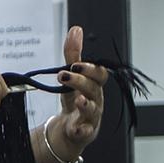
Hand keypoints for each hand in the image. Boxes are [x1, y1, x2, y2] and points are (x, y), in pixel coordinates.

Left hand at [49, 26, 109, 154]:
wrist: (70, 130)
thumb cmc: (75, 100)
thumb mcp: (72, 76)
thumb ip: (73, 55)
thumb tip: (76, 29)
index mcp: (94, 85)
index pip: (99, 74)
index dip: (90, 68)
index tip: (74, 63)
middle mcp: (96, 101)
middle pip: (94, 90)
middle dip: (81, 81)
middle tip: (64, 75)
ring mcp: (91, 117)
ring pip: (93, 111)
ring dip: (85, 105)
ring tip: (77, 100)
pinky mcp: (84, 133)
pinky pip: (85, 132)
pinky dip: (81, 130)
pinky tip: (75, 128)